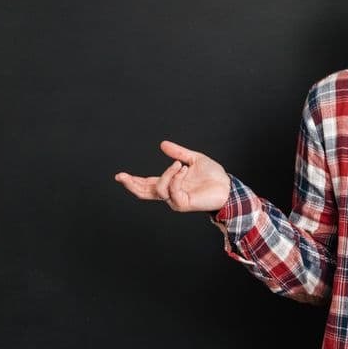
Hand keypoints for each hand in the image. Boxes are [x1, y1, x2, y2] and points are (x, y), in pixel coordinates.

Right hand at [114, 140, 231, 211]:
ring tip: (181, 165)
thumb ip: (178, 153)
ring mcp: (175, 200)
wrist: (227, 186)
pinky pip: (172, 190)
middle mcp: (170, 193)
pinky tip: (184, 170)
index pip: (146, 184)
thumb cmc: (212, 175)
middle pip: (144, 193)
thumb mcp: (193, 159)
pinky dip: (175, 178)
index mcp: (169, 183)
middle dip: (132, 185)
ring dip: (167, 173)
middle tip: (122, 177)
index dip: (133, 181)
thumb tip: (162, 144)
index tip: (120, 176)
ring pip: (159, 189)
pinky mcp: (183, 204)